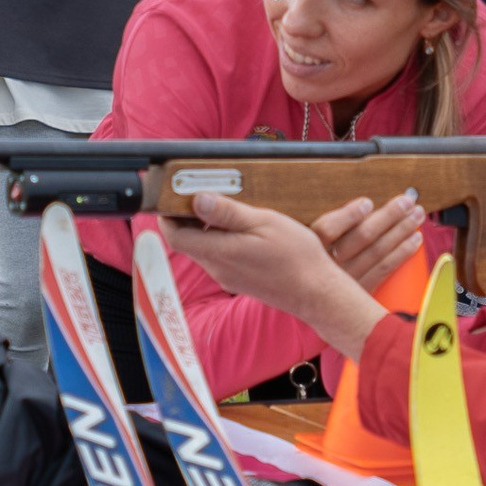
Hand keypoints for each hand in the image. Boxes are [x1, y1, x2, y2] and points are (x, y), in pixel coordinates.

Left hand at [163, 194, 387, 357]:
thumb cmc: (296, 257)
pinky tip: (243, 229)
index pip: (175, 236)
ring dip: (207, 228)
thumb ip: (228, 212)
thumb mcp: (264, 223)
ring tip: (228, 207)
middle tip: (203, 192)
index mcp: (219, 252)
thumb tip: (197, 199)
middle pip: (188, 241)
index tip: (173, 196)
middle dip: (188, 217)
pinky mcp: (239, 280)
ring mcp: (228, 277)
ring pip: (205, 248)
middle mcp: (218, 268)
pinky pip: (221, 257)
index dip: (168, 215)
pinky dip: (222, 239)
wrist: (317, 293)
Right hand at [314, 192, 425, 292]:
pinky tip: (415, 240)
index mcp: (309, 251)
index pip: (327, 229)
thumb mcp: (306, 245)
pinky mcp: (360, 294)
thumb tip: (366, 206)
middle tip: (408, 201)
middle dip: (388, 216)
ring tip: (417, 215)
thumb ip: (327, 228)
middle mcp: (327, 269)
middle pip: (361, 238)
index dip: (349, 215)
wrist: (317, 304)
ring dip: (401, 230)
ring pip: (377, 252)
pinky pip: (384, 270)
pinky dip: (402, 253)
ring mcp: (345, 284)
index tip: (367, 202)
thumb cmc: (312, 266)